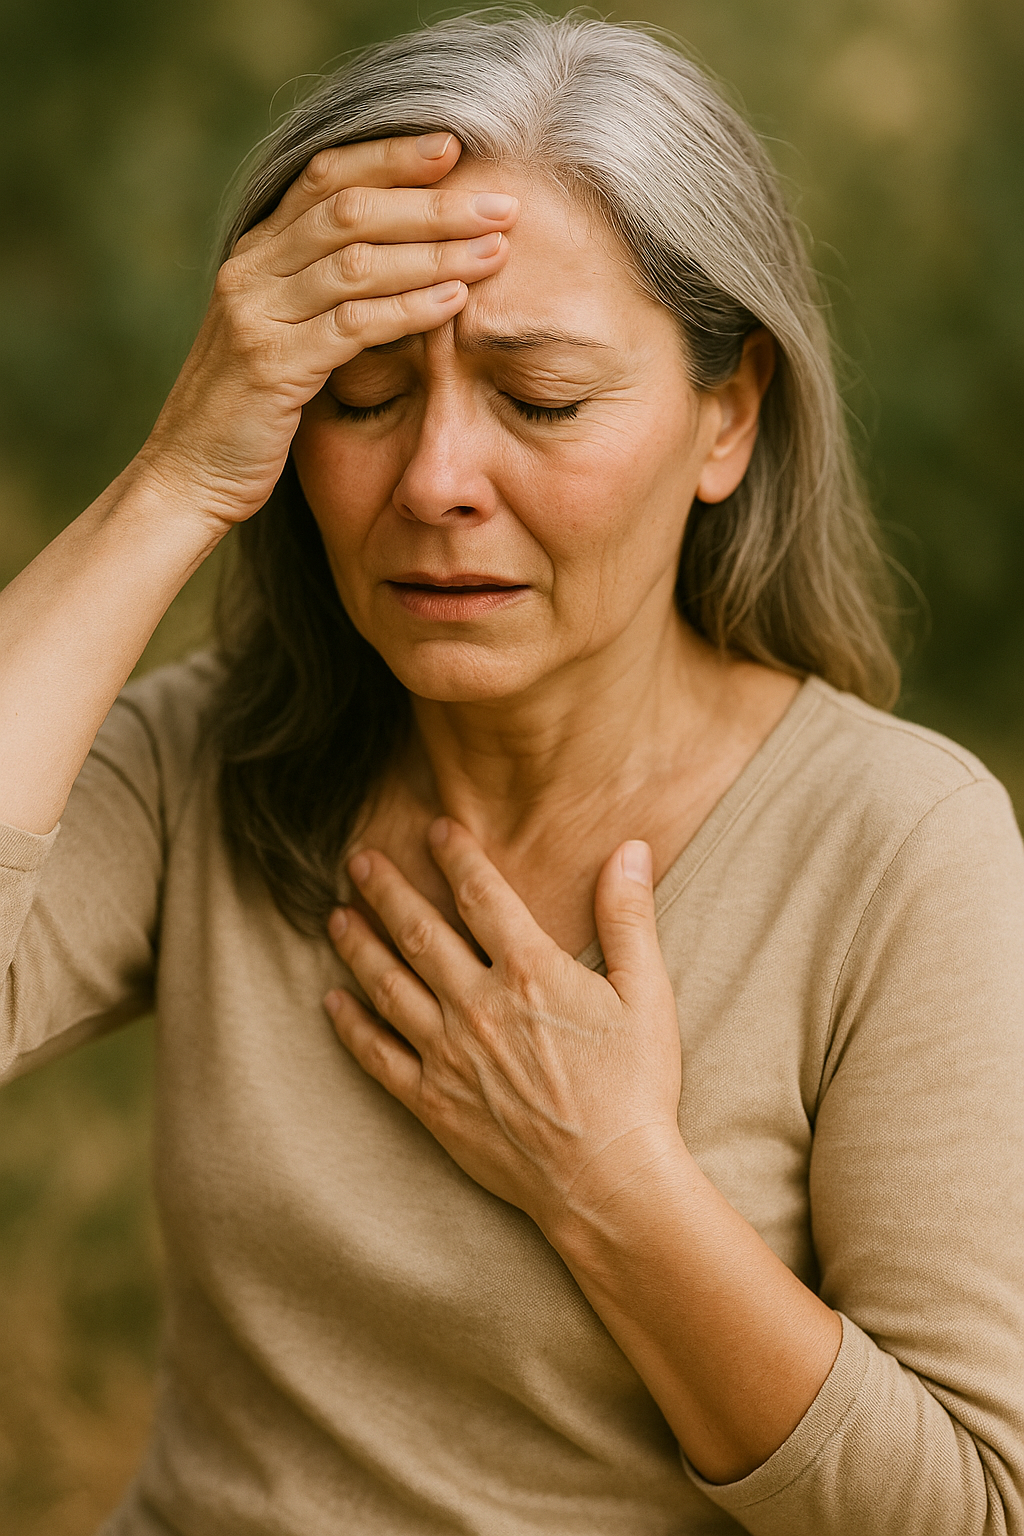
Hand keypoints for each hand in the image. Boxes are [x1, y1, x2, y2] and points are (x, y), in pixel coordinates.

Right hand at [138, 133, 516, 525]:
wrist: (188, 475)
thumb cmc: (248, 414)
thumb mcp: (281, 337)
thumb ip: (320, 294)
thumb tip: (400, 261)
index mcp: (255, 254)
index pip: (325, 176)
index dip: (390, 156)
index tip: (453, 144)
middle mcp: (251, 272)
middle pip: (350, 209)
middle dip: (431, 201)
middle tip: (500, 202)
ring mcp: (256, 316)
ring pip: (356, 261)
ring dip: (434, 251)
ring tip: (495, 248)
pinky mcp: (271, 367)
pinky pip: (352, 325)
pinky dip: (408, 308)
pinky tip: (455, 302)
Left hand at [324, 819, 683, 1234]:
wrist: (608, 1181)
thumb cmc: (636, 1088)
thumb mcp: (647, 995)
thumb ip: (629, 918)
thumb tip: (630, 848)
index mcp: (530, 972)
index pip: (481, 895)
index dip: (456, 856)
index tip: (435, 828)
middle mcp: (478, 1005)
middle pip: (418, 932)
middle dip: (386, 890)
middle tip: (359, 859)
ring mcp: (449, 1054)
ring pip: (388, 986)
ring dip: (358, 946)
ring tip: (336, 916)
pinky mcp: (433, 1102)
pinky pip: (378, 1057)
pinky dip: (351, 1027)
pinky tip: (332, 1003)